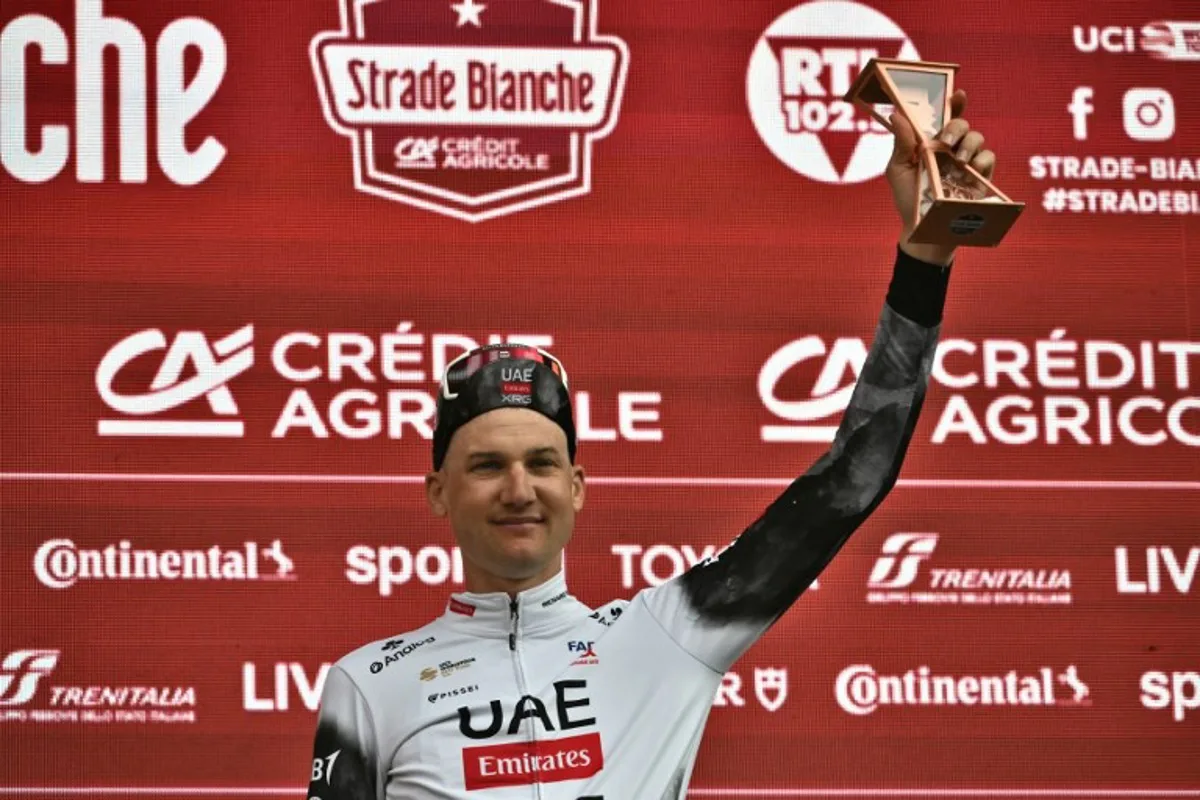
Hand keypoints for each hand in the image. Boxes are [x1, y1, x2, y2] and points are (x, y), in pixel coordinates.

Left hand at [885, 89, 996, 266]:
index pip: (944, 117)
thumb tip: (897, 114)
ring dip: (968, 143)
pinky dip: (981, 160)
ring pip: (977, 138)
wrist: (922, 228)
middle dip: (957, 126)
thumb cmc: (908, 198)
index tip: (958, 94)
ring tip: (957, 160)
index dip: (953, 102)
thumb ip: (901, 143)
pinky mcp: (980, 177)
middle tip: (946, 141)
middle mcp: (950, 149)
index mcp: (930, 142)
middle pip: (962, 124)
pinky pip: (988, 158)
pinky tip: (971, 170)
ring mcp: (966, 162)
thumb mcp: (898, 169)